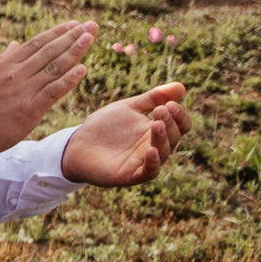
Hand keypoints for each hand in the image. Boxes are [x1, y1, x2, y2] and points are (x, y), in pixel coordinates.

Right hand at [0, 19, 94, 152]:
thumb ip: (4, 59)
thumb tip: (15, 44)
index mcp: (5, 64)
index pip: (36, 43)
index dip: (57, 32)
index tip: (74, 24)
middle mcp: (15, 74)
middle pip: (49, 51)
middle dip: (72, 36)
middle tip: (91, 25)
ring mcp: (23, 91)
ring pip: (54, 68)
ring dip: (75, 52)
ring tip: (90, 38)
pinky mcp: (29, 110)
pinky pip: (52, 92)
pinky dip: (68, 80)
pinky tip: (83, 69)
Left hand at [62, 81, 189, 186]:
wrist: (78, 144)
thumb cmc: (106, 126)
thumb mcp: (130, 107)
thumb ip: (153, 98)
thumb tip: (181, 86)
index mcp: (157, 131)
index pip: (181, 125)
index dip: (180, 115)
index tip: (170, 103)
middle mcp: (155, 147)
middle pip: (174, 137)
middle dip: (170, 123)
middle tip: (160, 110)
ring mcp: (144, 162)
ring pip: (163, 153)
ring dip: (162, 138)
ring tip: (157, 124)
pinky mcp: (131, 175)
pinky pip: (148, 172)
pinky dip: (153, 163)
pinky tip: (151, 150)